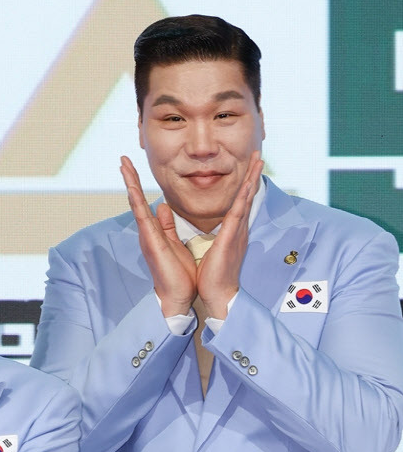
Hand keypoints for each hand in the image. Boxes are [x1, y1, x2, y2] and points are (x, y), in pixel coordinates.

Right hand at [120, 155, 196, 316]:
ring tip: (124, 166)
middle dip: (129, 179)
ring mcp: (147, 236)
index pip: (144, 202)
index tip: (133, 167)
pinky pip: (142, 218)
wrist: (178, 295)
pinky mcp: (151, 242)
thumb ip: (167, 225)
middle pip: (136, 200)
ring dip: (130, 185)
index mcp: (154, 231)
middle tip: (123, 159)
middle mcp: (147, 231)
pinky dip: (137, 202)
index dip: (138, 184)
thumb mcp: (174, 242)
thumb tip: (163, 207)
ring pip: (136, 205)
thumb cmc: (178, 273)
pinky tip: (132, 189)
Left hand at [197, 151, 264, 319]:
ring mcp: (237, 234)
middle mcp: (238, 230)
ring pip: (246, 200)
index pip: (239, 202)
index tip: (248, 167)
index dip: (244, 184)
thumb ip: (205, 232)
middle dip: (253, 175)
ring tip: (258, 161)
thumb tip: (191, 219)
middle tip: (259, 155)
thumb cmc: (211, 276)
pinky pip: (238, 215)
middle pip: (247, 197)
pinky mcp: (230, 240)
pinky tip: (248, 186)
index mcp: (231, 232)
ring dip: (252, 180)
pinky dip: (243, 199)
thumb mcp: (206, 248)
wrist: (218, 296)